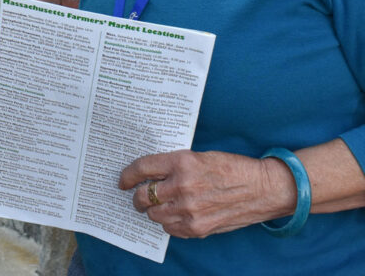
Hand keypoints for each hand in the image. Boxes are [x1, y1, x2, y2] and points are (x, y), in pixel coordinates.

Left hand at [119, 149, 297, 237]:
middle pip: (144, 195)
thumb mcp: (199, 156)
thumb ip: (174, 165)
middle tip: (139, 196)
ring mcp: (190, 209)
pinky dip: (168, 223)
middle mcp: (182, 185)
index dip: (128, 174)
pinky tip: (175, 215)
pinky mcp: (198, 228)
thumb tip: (151, 173)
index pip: (143, 168)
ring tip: (159, 205)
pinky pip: (170, 228)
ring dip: (153, 210)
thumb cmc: (231, 168)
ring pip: (154, 214)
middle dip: (138, 196)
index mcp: (182, 161)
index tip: (123, 179)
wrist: (261, 188)